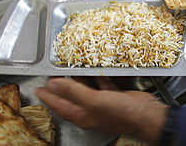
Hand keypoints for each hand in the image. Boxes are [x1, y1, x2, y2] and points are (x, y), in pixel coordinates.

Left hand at [36, 77, 167, 143]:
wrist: (147, 116)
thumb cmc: (121, 113)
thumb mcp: (94, 102)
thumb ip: (73, 92)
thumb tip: (54, 84)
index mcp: (82, 114)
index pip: (59, 105)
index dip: (48, 97)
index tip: (39, 88)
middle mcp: (90, 110)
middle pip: (70, 97)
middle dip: (61, 87)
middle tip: (53, 75)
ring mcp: (102, 104)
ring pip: (85, 90)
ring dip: (78, 80)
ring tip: (70, 69)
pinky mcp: (113, 97)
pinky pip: (101, 85)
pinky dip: (97, 77)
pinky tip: (95, 70)